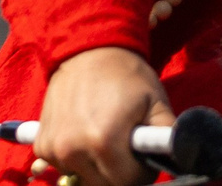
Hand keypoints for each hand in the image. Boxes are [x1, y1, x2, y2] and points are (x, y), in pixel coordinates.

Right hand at [34, 46, 171, 185]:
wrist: (88, 50)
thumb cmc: (127, 76)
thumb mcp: (156, 102)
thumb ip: (167, 136)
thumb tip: (179, 158)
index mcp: (105, 142)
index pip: (128, 182)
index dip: (143, 173)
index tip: (145, 156)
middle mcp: (74, 150)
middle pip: (104, 185)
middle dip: (122, 172)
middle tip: (128, 147)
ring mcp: (54, 150)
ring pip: (85, 177)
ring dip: (99, 167)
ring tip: (108, 136)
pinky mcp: (42, 146)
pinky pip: (64, 166)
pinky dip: (78, 158)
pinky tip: (87, 133)